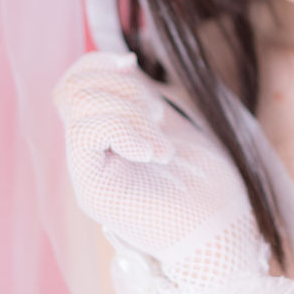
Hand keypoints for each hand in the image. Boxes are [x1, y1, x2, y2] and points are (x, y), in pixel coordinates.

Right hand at [54, 51, 264, 289]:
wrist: (222, 232)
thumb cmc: (206, 182)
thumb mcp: (167, 123)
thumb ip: (139, 98)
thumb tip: (122, 62)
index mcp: (102, 137)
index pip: (73, 82)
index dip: (98, 64)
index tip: (132, 65)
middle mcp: (87, 156)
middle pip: (72, 90)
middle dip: (122, 90)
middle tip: (157, 119)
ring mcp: (87, 175)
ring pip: (79, 107)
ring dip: (129, 111)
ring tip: (161, 144)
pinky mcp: (95, 193)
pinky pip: (87, 135)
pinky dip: (124, 130)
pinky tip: (155, 153)